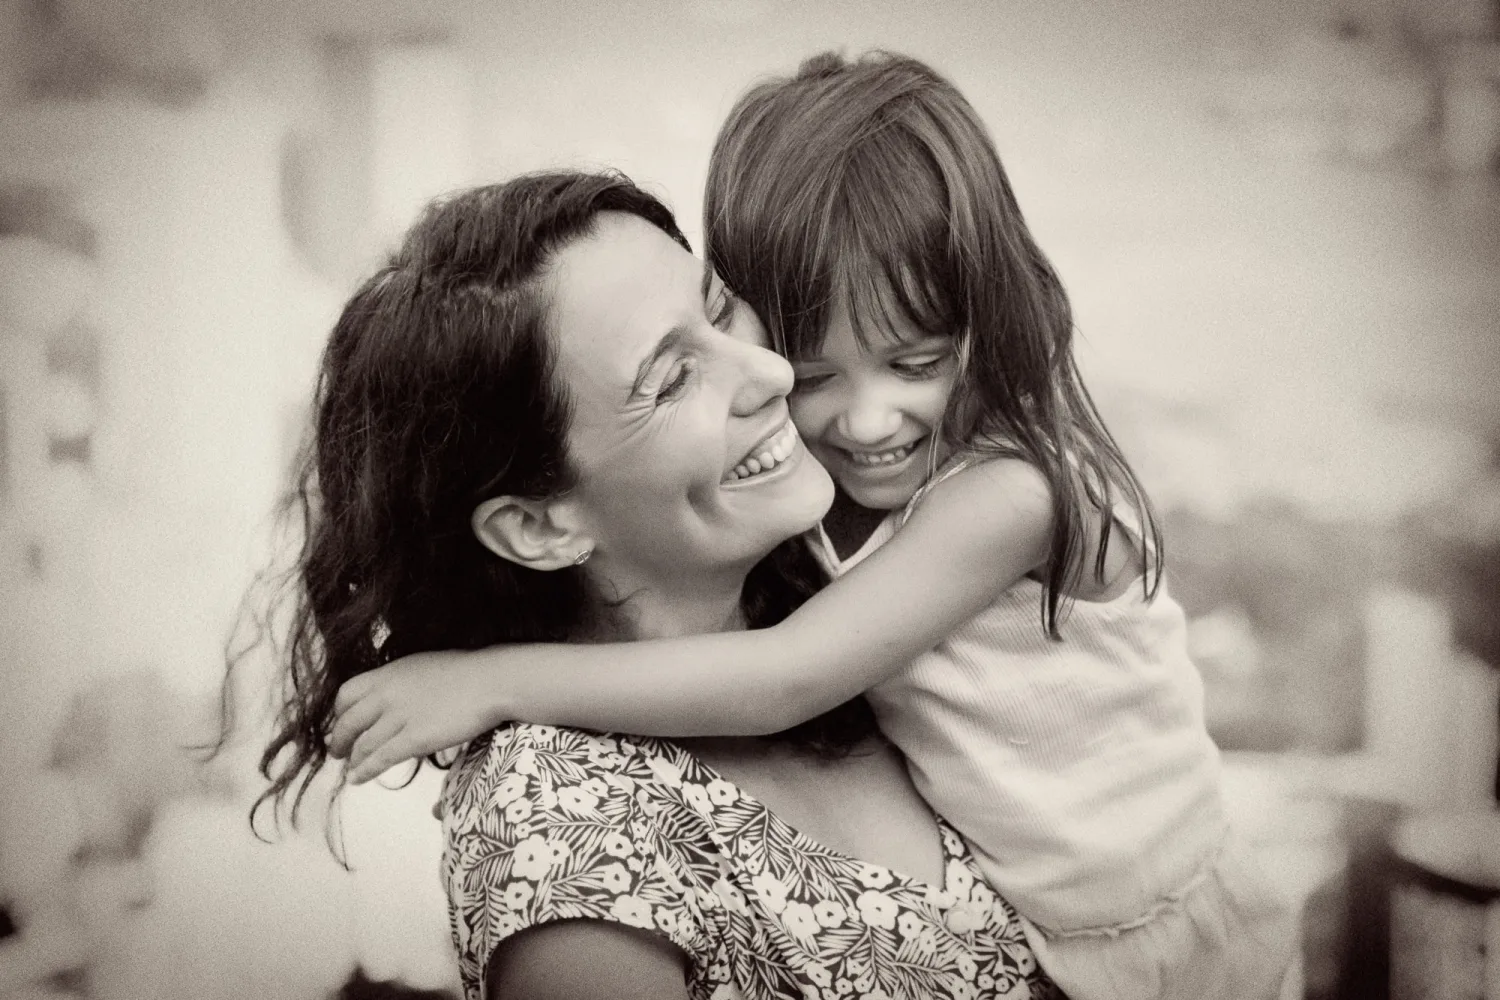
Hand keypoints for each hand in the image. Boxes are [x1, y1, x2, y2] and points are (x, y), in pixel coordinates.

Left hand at [329, 649, 504, 783]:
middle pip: (348, 722)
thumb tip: (393, 696)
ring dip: (353, 760)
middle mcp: (387, 694)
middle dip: (340, 741)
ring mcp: (400, 717)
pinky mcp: (414, 738)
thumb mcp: (423, 666)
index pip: (347, 694)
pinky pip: (380, 759)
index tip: (341, 724)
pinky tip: (359, 779)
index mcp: (388, 673)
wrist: (491, 681)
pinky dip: (365, 771)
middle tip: (338, 752)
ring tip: (350, 770)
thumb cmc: (467, 672)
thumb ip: (401, 681)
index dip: (340, 713)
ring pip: (363, 744)